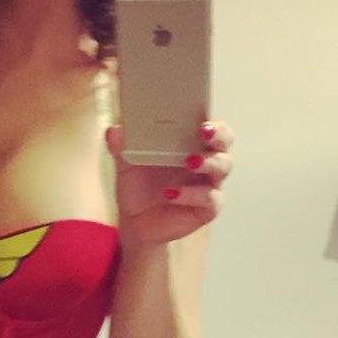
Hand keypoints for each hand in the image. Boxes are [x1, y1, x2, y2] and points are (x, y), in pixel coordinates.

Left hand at [105, 120, 233, 249]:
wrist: (135, 223)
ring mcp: (209, 184)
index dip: (210, 117)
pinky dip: (191, 195)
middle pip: (224, 141)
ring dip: (208, 162)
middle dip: (218, 134)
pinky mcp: (206, 208)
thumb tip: (113, 131)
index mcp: (190, 143)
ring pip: (223, 167)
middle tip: (203, 131)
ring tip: (189, 162)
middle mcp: (206, 160)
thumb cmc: (138, 187)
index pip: (209, 123)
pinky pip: (209, 199)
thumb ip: (121, 147)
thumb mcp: (126, 166)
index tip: (200, 115)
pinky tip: (171, 194)